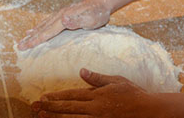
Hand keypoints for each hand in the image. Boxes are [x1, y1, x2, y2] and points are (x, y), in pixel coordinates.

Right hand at [17, 0, 110, 49]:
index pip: (48, 31)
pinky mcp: (64, 14)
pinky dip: (40, 26)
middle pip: (43, 28)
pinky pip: (48, 22)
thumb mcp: (91, 19)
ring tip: (24, 37)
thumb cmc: (98, 13)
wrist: (101, 2)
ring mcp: (61, 14)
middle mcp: (60, 15)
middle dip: (30, 38)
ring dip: (34, 32)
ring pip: (44, 24)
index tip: (25, 46)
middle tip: (19, 45)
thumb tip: (63, 19)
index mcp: (64, 18)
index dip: (36, 39)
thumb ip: (77, 20)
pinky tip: (36, 28)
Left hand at [31, 70, 157, 117]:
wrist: (148, 111)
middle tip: (35, 107)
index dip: (56, 97)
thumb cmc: (133, 94)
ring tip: (42, 116)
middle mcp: (95, 109)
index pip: (72, 96)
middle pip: (68, 109)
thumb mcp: (116, 81)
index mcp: (98, 96)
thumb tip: (82, 71)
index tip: (44, 97)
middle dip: (50, 108)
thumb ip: (97, 79)